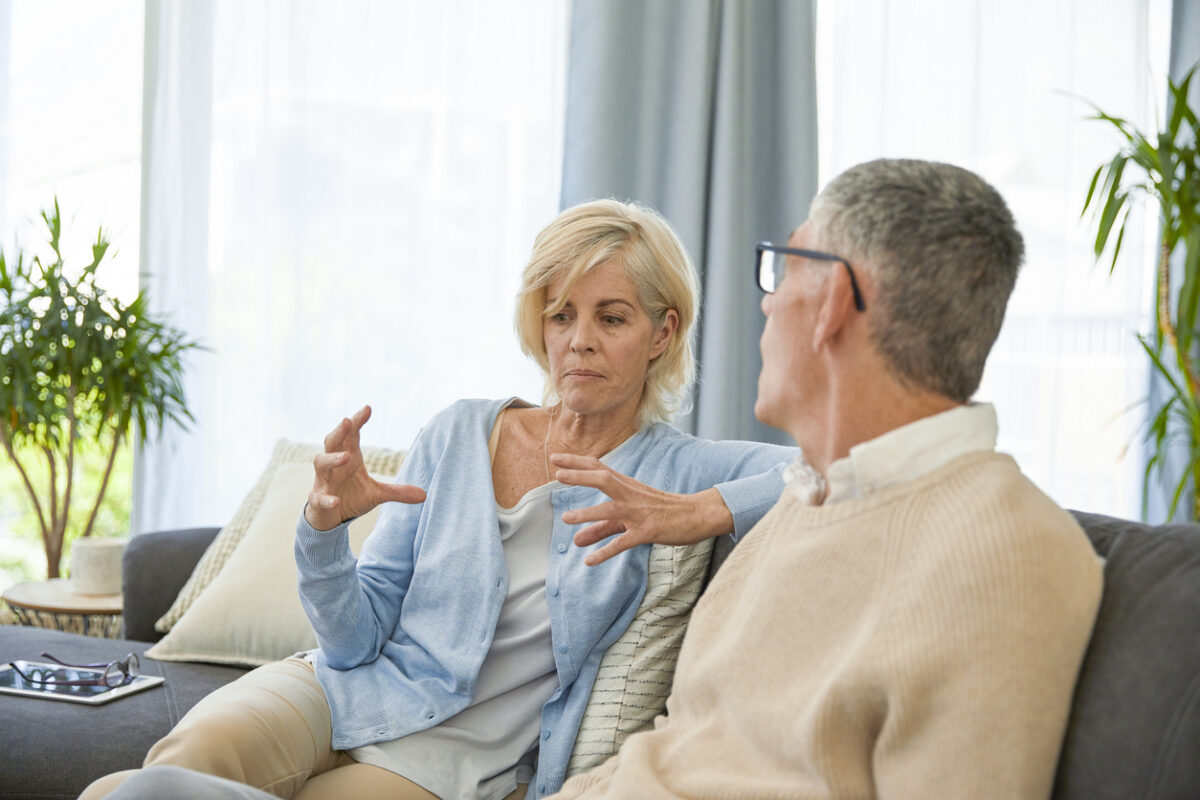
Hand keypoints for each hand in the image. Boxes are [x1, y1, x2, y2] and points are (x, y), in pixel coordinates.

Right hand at [305, 405, 426, 531]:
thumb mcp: (378, 494)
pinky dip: (327, 498)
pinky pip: (319, 497)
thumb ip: (398, 492)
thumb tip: (424, 495)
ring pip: (321, 463)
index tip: (368, 408)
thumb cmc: (351, 497)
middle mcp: (334, 465)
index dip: (357, 421)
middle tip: (347, 420)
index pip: (351, 435)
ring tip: (346, 456)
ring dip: (332, 459)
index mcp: (349, 458)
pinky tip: (336, 501)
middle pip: (332, 442)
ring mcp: (324, 481)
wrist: (330, 518)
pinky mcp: (317, 499)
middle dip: (339, 431)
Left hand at [551, 453, 733, 565]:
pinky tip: (590, 561)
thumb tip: (575, 540)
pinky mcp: (649, 531)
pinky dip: (606, 551)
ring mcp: (640, 513)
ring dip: (588, 514)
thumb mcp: (629, 518)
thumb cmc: (662, 511)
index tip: (556, 458)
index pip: (599, 468)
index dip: (577, 463)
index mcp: (627, 486)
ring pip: (611, 510)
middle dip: (580, 476)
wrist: (697, 515)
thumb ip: (600, 529)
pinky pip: (624, 541)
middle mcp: (631, 495)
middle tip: (557, 476)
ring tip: (565, 518)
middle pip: (603, 479)